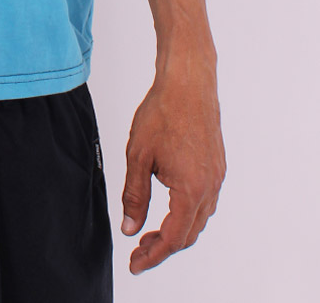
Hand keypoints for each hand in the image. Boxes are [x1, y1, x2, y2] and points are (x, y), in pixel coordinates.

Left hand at [121, 67, 225, 273]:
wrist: (188, 82)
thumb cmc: (162, 112)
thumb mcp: (138, 156)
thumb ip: (134, 195)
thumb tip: (129, 227)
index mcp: (191, 189)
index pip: (174, 237)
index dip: (153, 254)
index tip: (135, 263)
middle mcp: (210, 187)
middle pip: (188, 233)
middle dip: (163, 246)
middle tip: (138, 251)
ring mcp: (216, 176)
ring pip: (198, 218)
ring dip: (176, 230)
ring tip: (150, 232)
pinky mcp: (217, 165)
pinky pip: (204, 200)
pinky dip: (186, 212)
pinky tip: (168, 206)